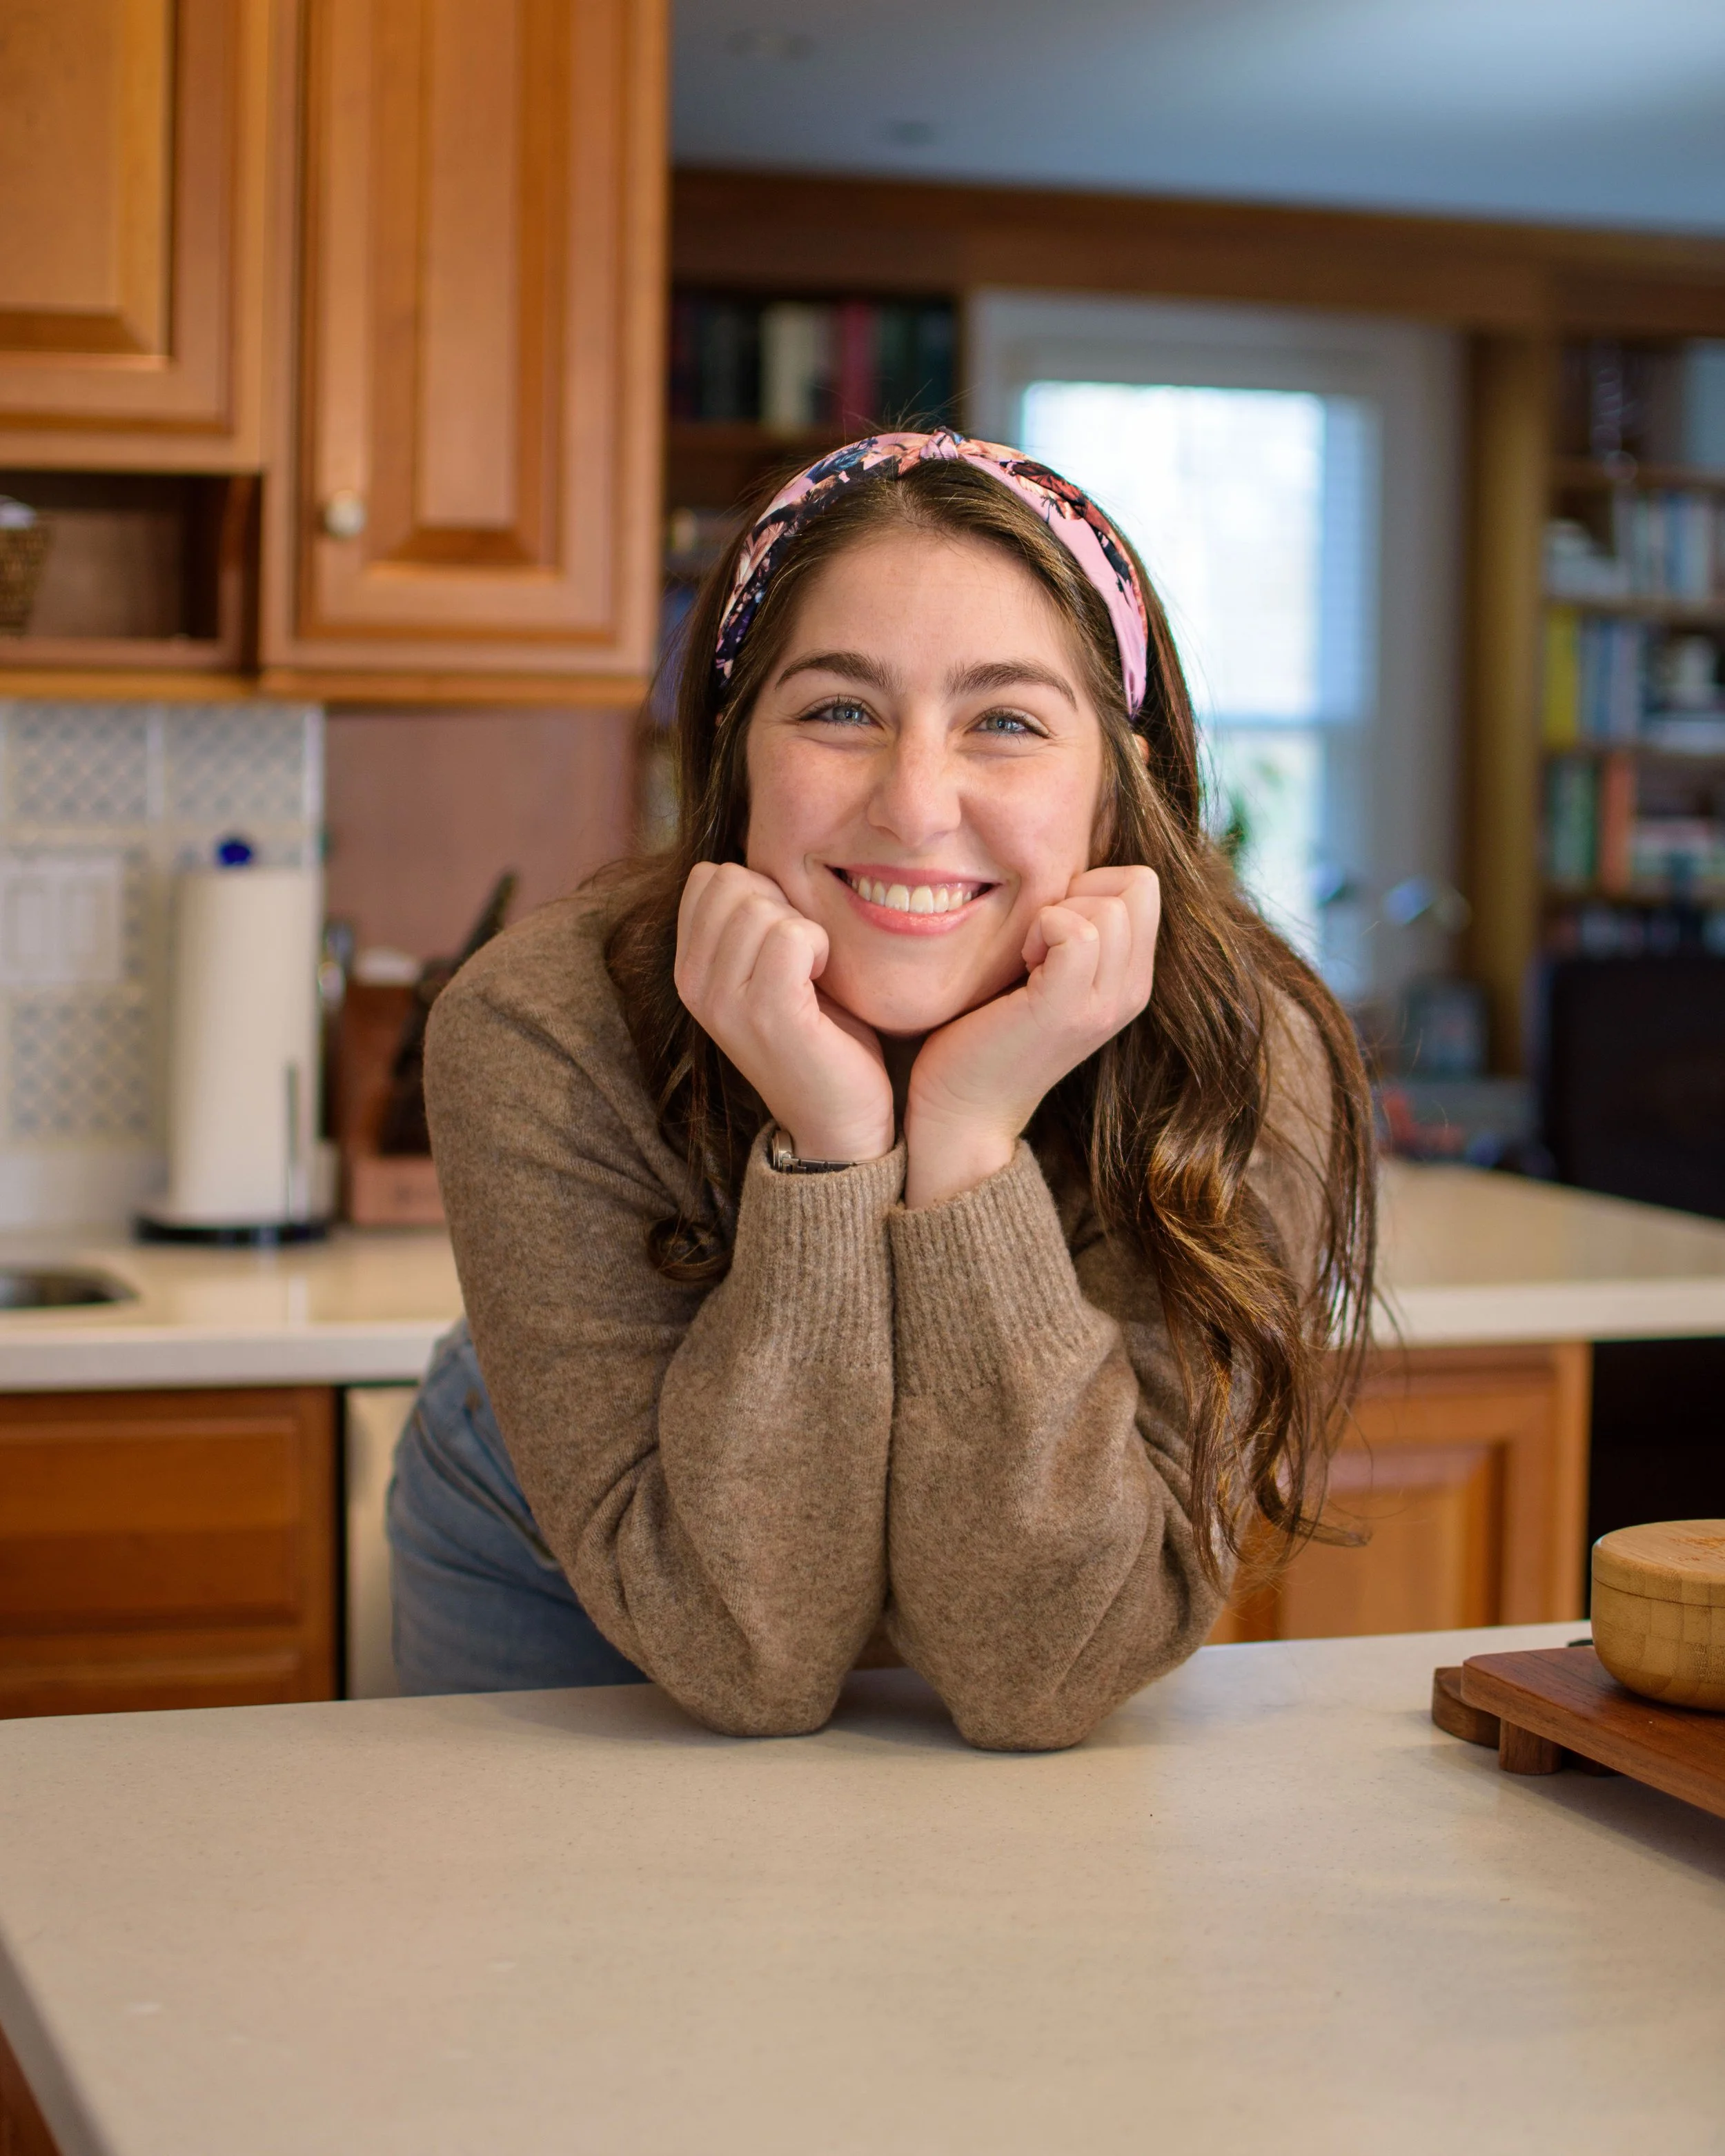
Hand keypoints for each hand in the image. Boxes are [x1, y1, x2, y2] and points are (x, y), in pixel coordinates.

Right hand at [675, 862, 895, 1163]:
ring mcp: (724, 1000)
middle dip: (780, 902)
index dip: (758, 889)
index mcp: (688, 968)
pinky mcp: (766, 1013)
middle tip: (803, 956)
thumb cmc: (821, 1034)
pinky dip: (820, 947)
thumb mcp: (770, 968)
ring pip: (760, 904)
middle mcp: (693, 984)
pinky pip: (791, 935)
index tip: (784, 937)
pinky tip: (823, 981)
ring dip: (804, 929)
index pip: (708, 875)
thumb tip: (760, 858)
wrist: (839, 1120)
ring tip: (813, 973)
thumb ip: (752, 919)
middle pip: (731, 880)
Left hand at [903, 866, 1160, 1207]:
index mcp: (1131, 980)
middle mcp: (1130, 992)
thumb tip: (1065, 869)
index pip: (1144, 883)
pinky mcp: (1065, 1010)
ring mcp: (1103, 1003)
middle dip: (1080, 891)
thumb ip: (1072, 927)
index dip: (1092, 885)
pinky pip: (1078, 930)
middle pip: (1138, 884)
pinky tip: (1020, 964)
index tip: (1048, 929)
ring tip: (1027, 958)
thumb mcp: (1047, 971)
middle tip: (1037, 940)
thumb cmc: (988, 1030)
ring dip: (1056, 913)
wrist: (964, 1111)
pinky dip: (1042, 928)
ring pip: (1112, 904)